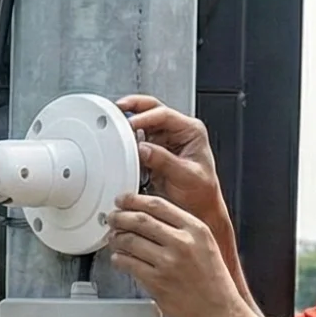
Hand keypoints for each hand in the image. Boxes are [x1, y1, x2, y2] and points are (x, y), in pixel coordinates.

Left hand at [108, 193, 248, 316]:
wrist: (219, 313)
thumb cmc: (213, 283)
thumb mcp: (206, 246)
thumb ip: (183, 229)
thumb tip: (152, 218)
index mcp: (196, 229)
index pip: (158, 205)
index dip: (134, 200)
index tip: (124, 200)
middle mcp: (182, 242)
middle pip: (141, 220)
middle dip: (120, 217)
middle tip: (113, 218)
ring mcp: (168, 263)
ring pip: (131, 241)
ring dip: (117, 238)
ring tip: (114, 239)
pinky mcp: (157, 282)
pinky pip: (129, 265)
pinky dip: (119, 259)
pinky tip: (119, 259)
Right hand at [116, 97, 228, 231]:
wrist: (199, 209)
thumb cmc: (201, 192)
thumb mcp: (185, 175)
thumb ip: (164, 160)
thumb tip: (143, 149)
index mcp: (191, 131)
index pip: (164, 115)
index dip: (144, 118)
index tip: (129, 125)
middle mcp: (177, 132)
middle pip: (151, 109)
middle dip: (132, 107)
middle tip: (116, 109)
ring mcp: (164, 141)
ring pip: (142, 123)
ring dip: (128, 124)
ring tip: (115, 128)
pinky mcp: (154, 152)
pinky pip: (137, 141)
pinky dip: (128, 143)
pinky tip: (120, 146)